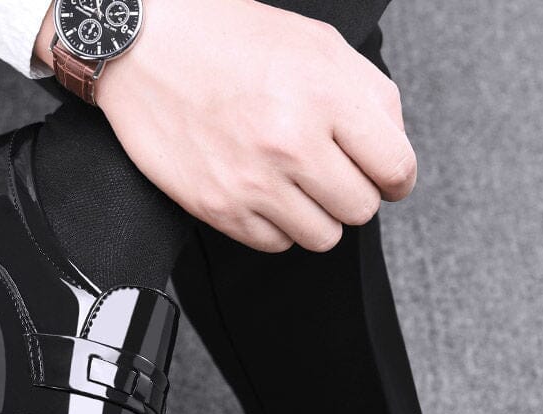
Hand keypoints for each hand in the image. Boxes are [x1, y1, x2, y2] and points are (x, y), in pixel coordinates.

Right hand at [37, 0, 416, 252]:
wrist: (146, 47)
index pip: (395, 169)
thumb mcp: (317, 44)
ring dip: (317, 214)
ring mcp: (253, 183)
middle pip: (361, 209)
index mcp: (325, 96)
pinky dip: (277, 225)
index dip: (396, 178)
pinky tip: (264, 192)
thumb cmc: (229, 40)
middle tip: (333, 173)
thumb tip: (393, 151)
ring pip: (322, 237)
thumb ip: (371, 95)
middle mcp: (291, 143)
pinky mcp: (220, 209)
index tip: (385, 178)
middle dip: (354, 193)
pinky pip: (275, 244)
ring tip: (296, 184)